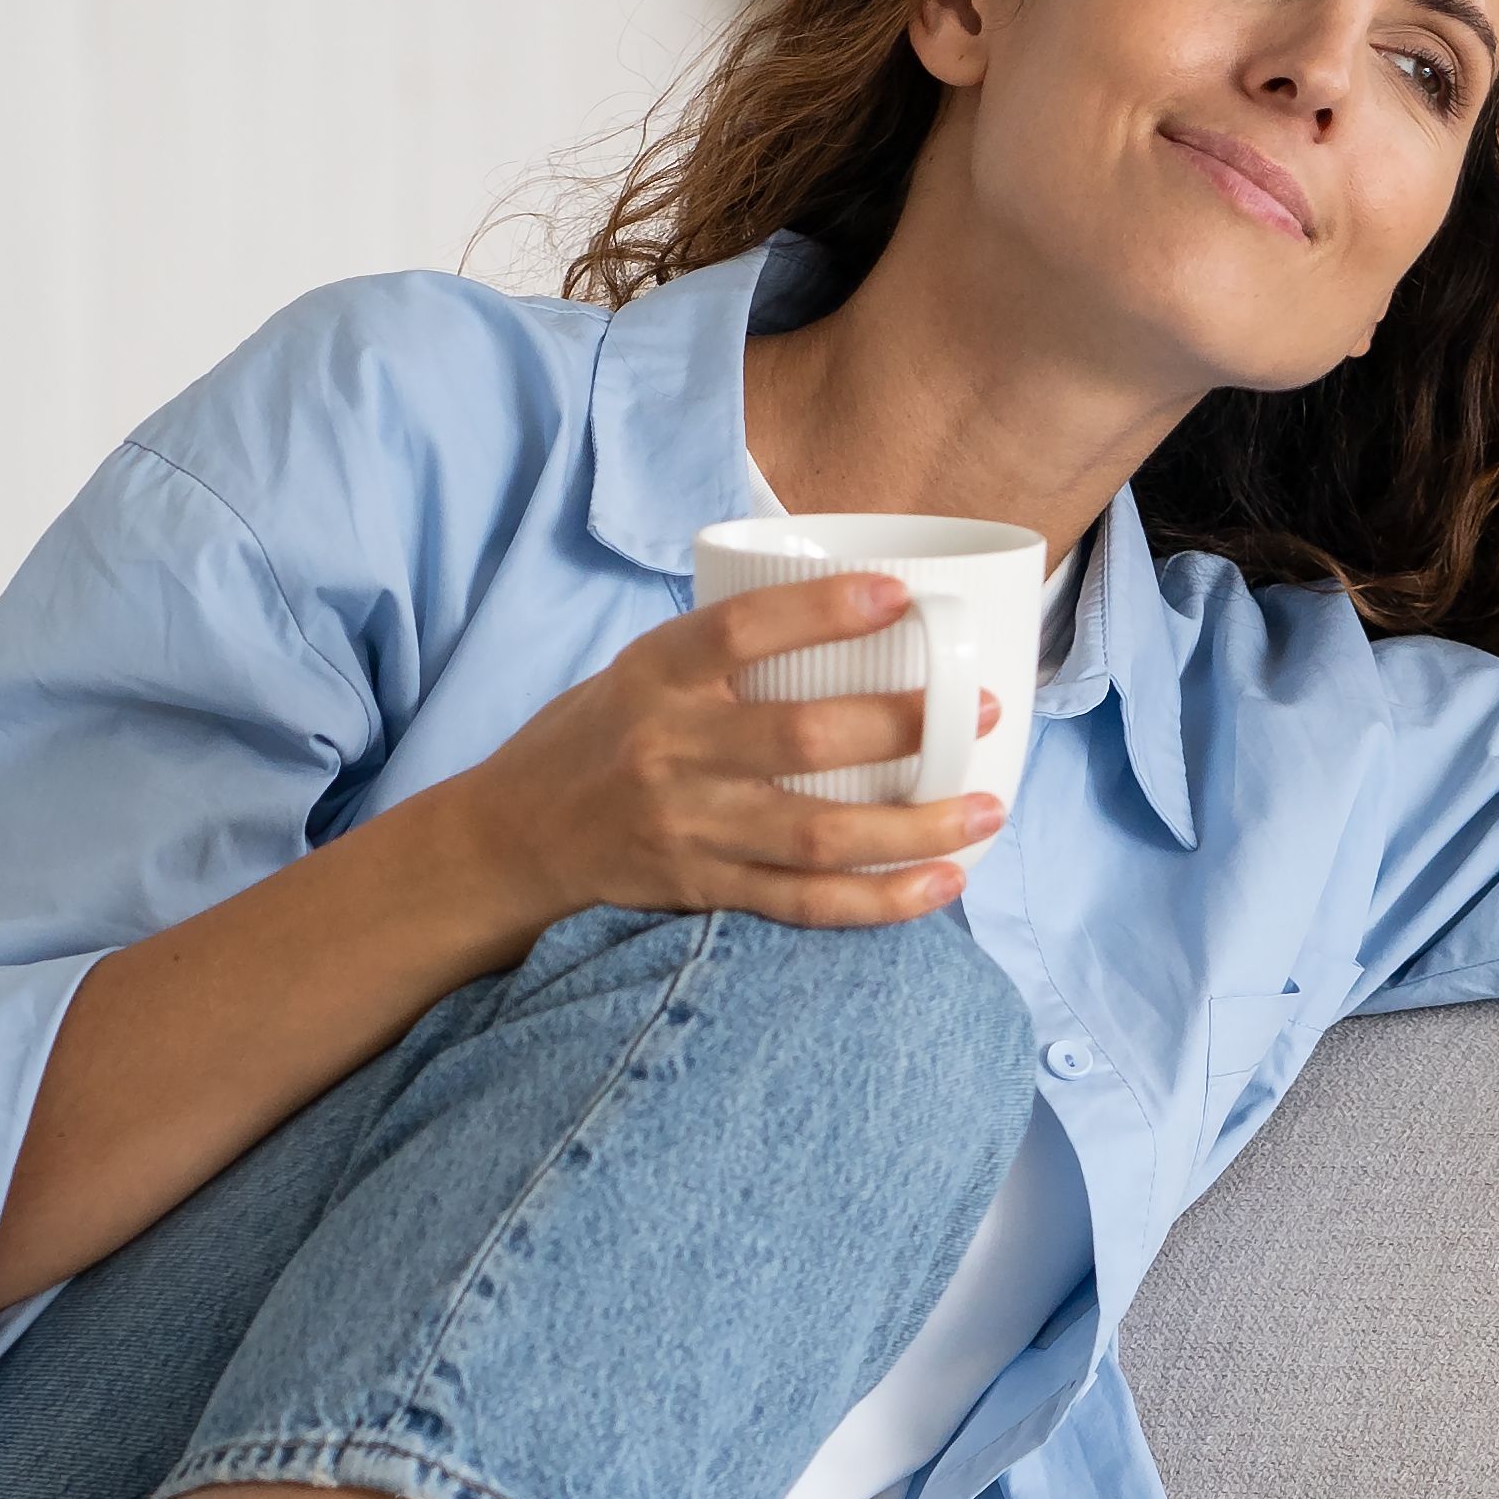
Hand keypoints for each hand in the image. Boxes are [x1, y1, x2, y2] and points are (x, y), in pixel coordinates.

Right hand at [439, 578, 1003, 933]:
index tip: (899, 596)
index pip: (740, 628)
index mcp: (653, 675)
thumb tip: (849, 615)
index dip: (822, 610)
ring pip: (818, 834)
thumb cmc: (593, 738)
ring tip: (986, 811)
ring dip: (914, 826)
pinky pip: (804, 903)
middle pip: (800, 737)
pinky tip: (941, 884)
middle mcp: (669, 751)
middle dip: (903, 724)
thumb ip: (722, 654)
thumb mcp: (638, 669)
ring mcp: (688, 827)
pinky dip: (880, 900)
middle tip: (977, 708)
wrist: (511, 838)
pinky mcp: (702, 888)